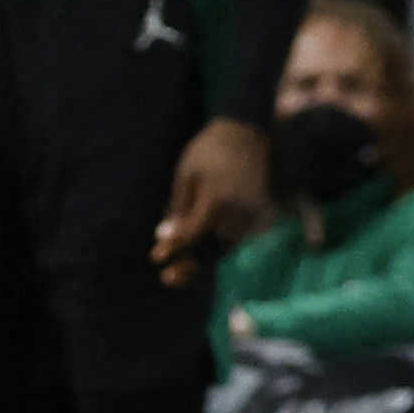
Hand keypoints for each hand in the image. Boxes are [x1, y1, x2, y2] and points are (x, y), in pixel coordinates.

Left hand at [152, 118, 271, 281]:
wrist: (247, 134)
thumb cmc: (209, 151)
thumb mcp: (186, 175)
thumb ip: (178, 210)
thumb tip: (164, 238)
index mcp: (218, 200)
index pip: (193, 234)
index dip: (174, 249)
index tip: (156, 258)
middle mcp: (239, 213)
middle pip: (211, 248)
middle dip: (189, 265)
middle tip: (167, 278)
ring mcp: (251, 216)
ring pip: (224, 247)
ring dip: (203, 258)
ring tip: (180, 270)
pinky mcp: (257, 217)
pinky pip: (234, 238)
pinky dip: (217, 246)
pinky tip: (200, 252)